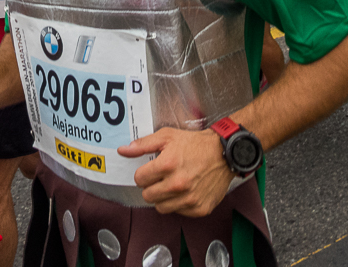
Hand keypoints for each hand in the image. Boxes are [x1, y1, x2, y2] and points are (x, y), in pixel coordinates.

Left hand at [118, 128, 232, 215]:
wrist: (224, 153)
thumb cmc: (196, 144)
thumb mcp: (168, 136)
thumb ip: (143, 145)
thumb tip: (123, 151)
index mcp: (167, 165)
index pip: (139, 179)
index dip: (143, 174)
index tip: (151, 170)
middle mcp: (178, 184)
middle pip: (147, 196)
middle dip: (151, 186)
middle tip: (161, 178)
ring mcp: (189, 199)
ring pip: (161, 207)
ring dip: (163, 197)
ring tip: (172, 185)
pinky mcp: (199, 209)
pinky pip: (178, 212)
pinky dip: (179, 203)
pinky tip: (185, 191)